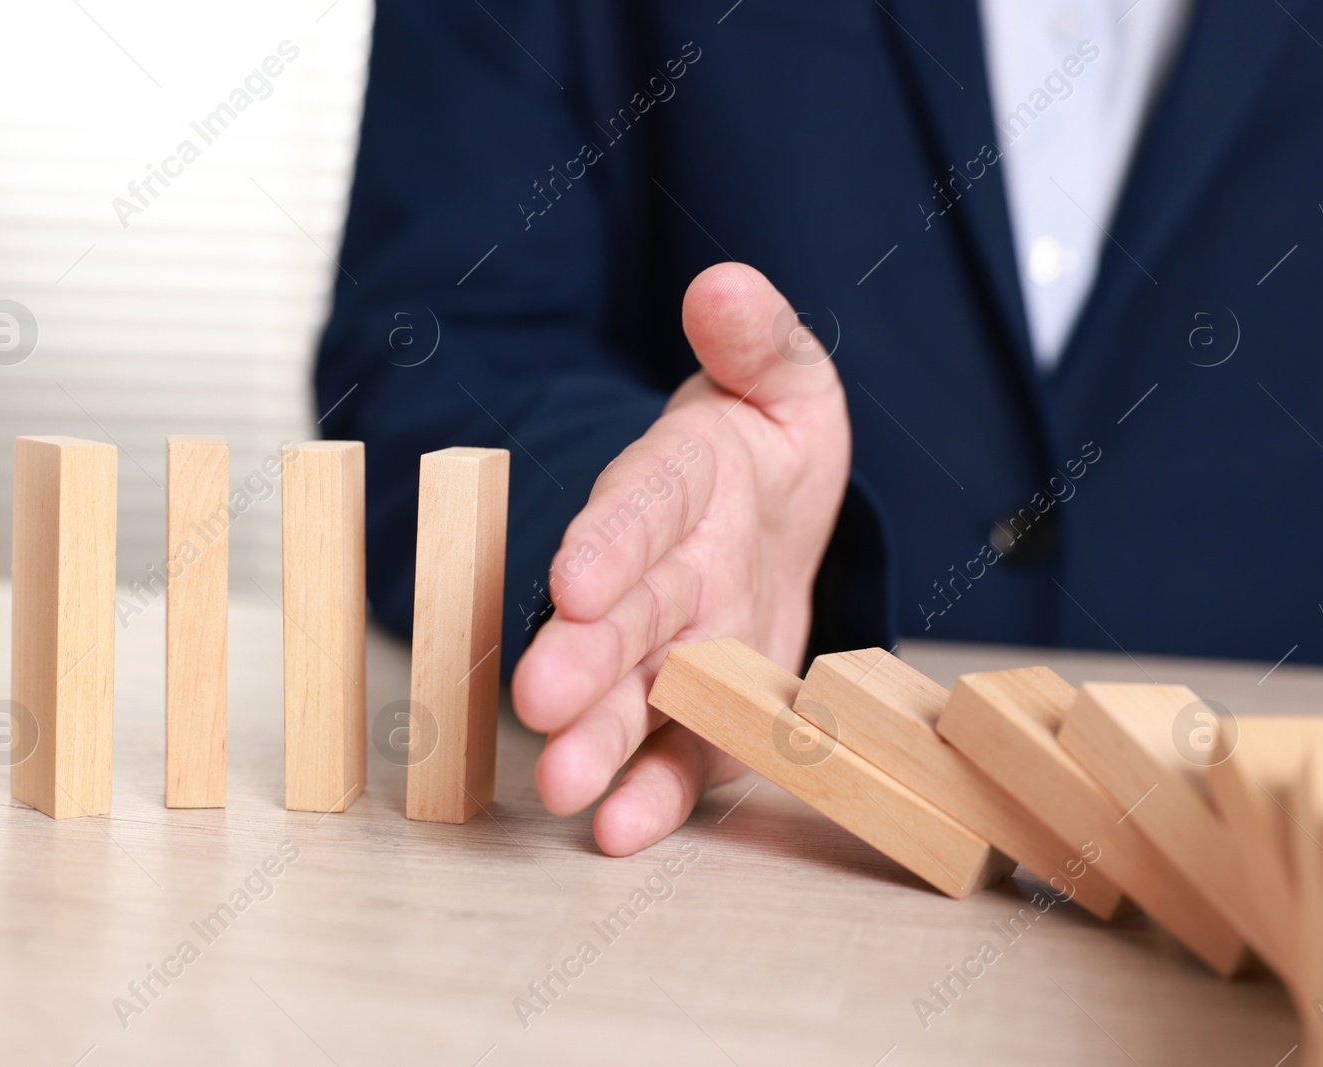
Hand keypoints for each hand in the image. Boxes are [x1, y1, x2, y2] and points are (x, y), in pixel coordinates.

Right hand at [510, 262, 851, 854]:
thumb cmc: (766, 447)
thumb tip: (723, 286)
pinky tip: (619, 828)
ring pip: (633, 695)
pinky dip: (652, 791)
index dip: (609, 542)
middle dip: (580, 657)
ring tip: (559, 786)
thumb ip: (756, 342)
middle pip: (622, 616)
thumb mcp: (785, 382)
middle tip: (537, 699)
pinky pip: (678, 753)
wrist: (774, 521)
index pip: (642, 509)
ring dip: (596, 739)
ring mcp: (679, 647)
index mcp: (681, 485)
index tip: (575, 578)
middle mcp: (666, 573)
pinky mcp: (703, 708)